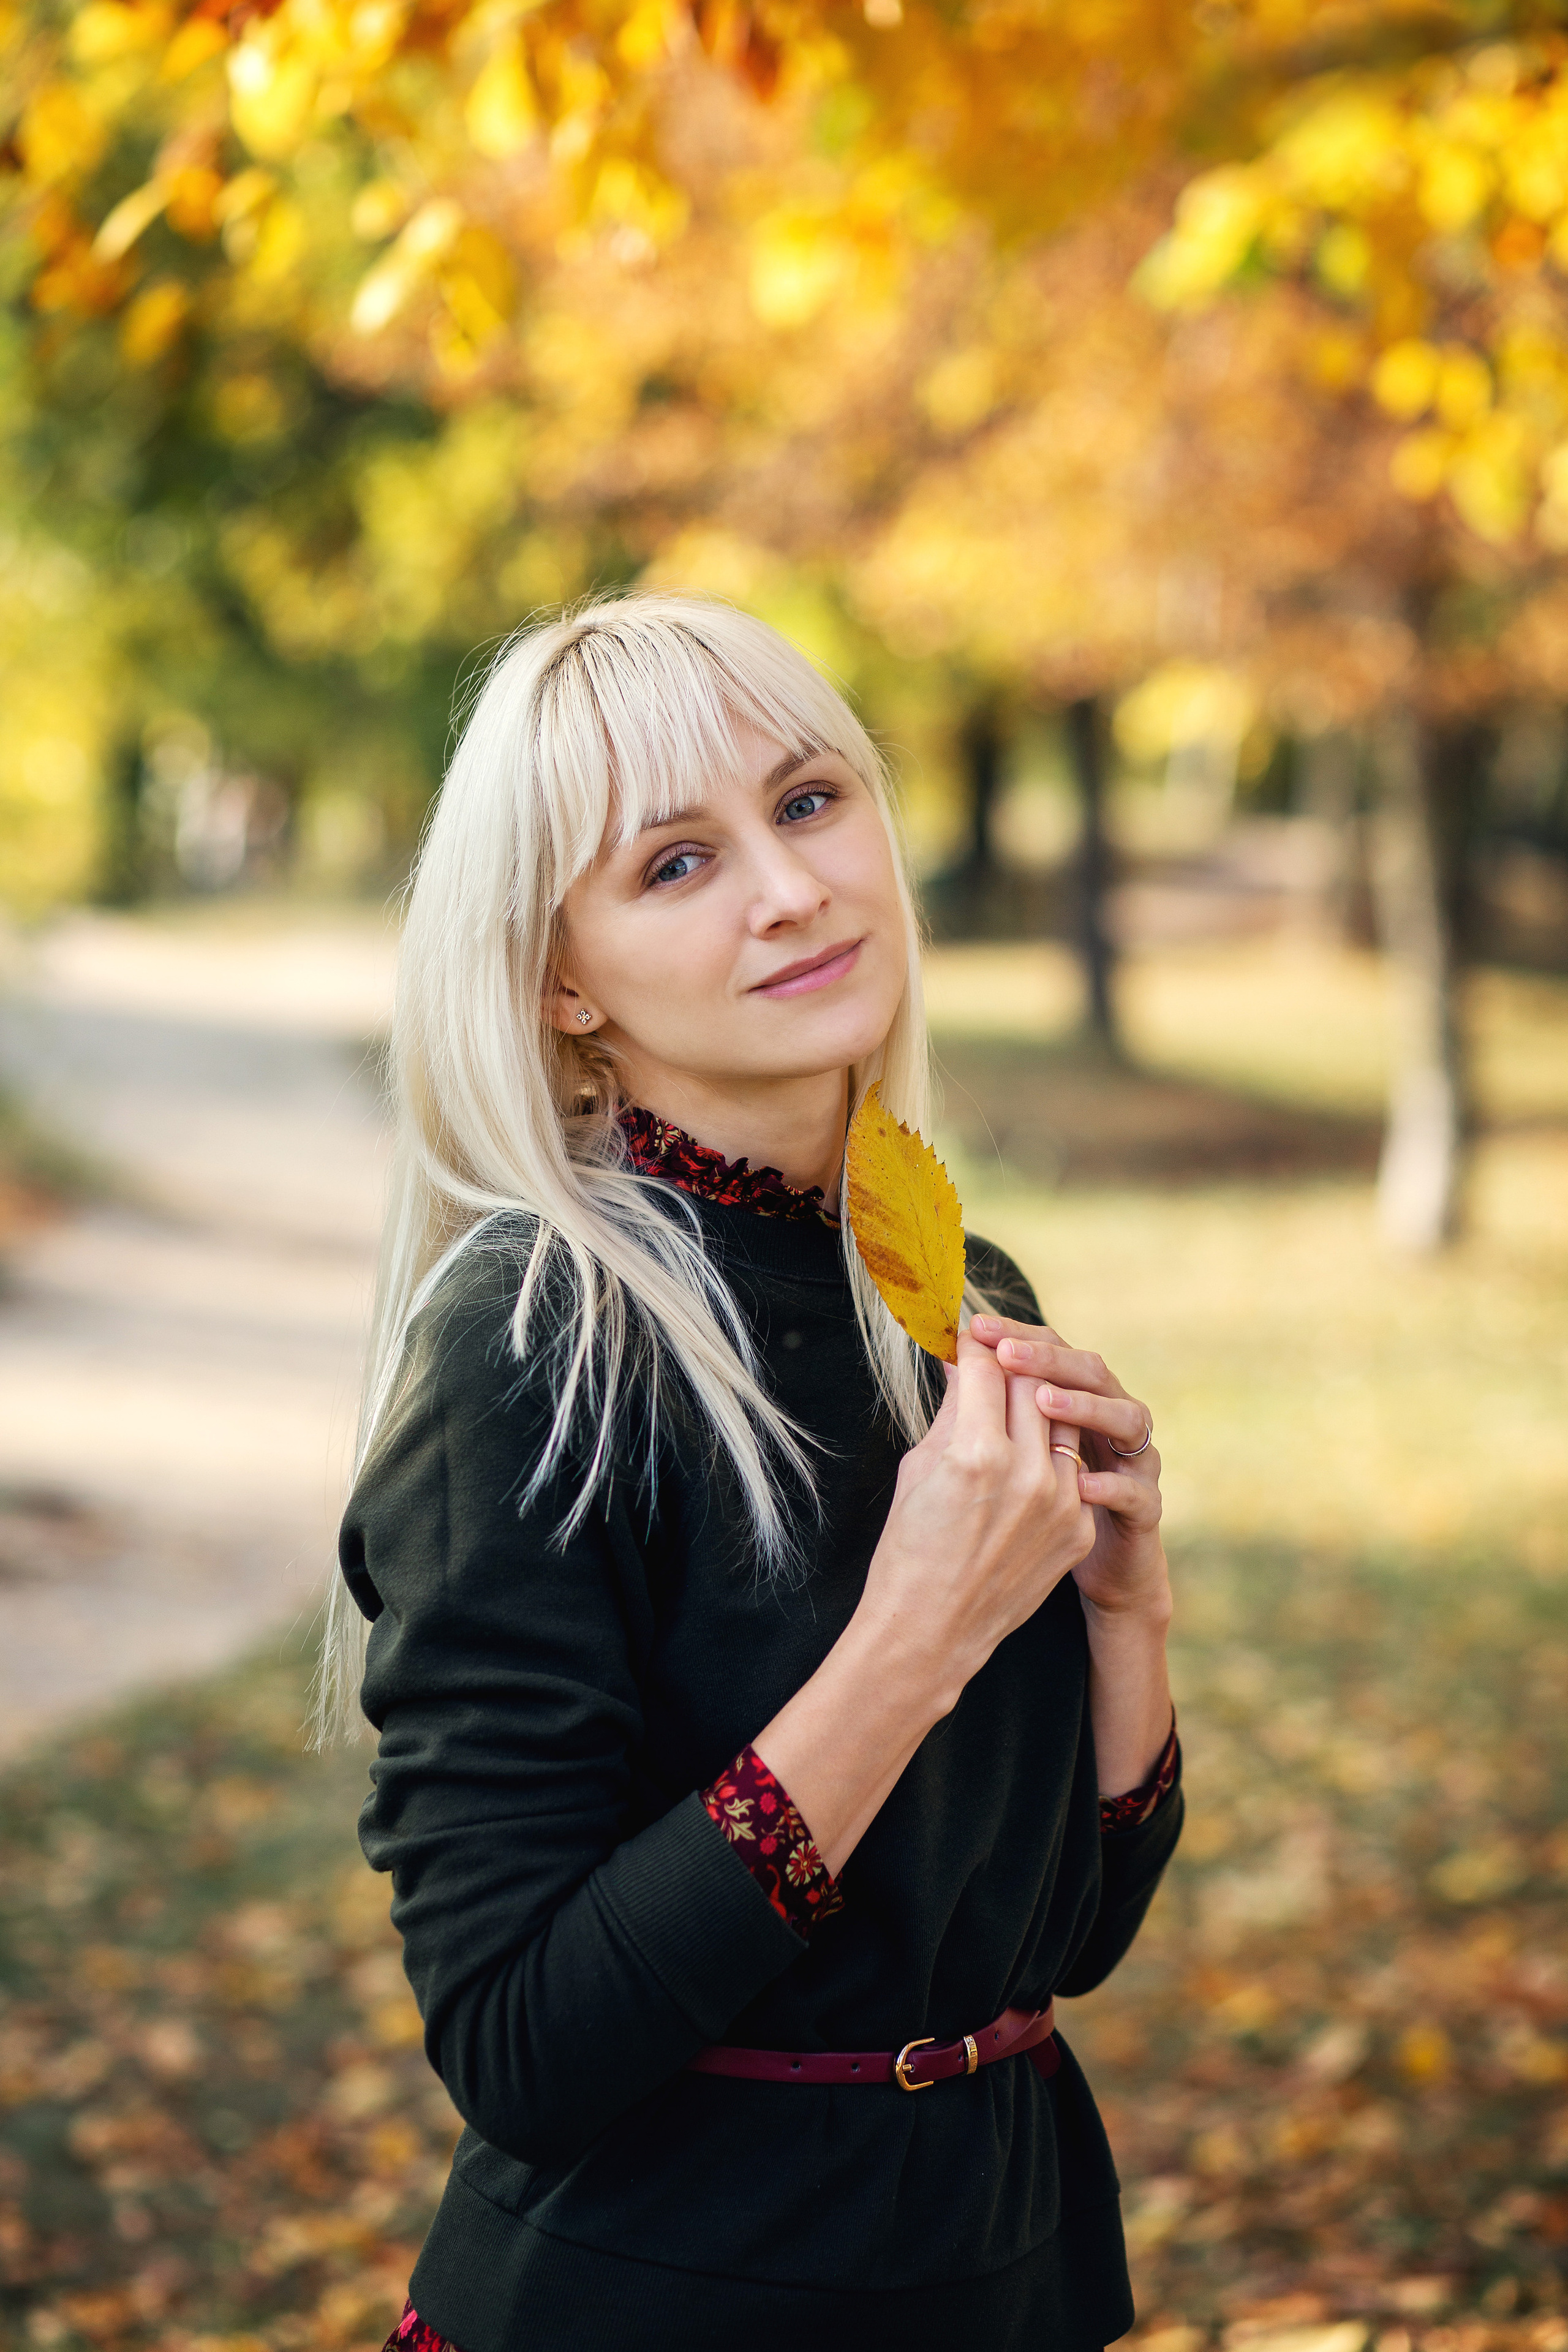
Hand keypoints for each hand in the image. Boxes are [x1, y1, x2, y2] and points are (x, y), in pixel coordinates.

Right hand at [855, 1326, 1097, 1710]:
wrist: (932, 1631)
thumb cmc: (909, 1546)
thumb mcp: (920, 1467)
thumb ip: (955, 1409)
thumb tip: (966, 1361)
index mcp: (976, 1454)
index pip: (987, 1367)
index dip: (973, 1344)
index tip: (965, 1335)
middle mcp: (1028, 1474)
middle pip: (1033, 1383)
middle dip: (1010, 1362)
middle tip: (992, 1354)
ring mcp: (1061, 1504)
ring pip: (1062, 1420)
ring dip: (1038, 1402)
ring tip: (1012, 1399)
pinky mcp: (1079, 1528)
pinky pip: (1073, 1467)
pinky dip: (1050, 1453)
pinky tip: (1027, 1452)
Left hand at [968, 1316, 1168, 1624]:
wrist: (1089, 1573)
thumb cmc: (1034, 1508)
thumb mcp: (1003, 1454)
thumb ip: (986, 1411)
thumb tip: (950, 1361)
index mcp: (1077, 1400)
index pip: (1054, 1350)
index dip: (1019, 1335)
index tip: (977, 1327)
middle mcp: (1111, 1419)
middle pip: (1091, 1371)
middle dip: (1048, 1358)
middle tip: (1006, 1352)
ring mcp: (1134, 1462)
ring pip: (1127, 1418)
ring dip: (1086, 1407)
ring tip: (1043, 1401)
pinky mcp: (1145, 1509)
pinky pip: (1136, 1492)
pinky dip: (1110, 1485)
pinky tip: (1081, 1483)